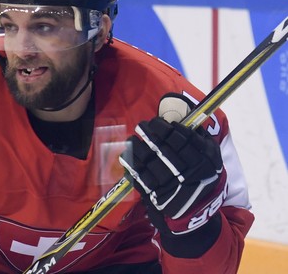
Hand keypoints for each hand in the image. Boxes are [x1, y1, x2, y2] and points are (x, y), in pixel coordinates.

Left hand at [119, 93, 227, 234]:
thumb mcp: (211, 163)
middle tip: (142, 125)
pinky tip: (125, 156)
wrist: (195, 218)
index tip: (157, 121)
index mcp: (206, 162)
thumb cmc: (201, 183)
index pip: (185, 138)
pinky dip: (130, 165)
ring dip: (137, 147)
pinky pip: (140, 177)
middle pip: (165, 147)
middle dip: (151, 133)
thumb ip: (201, 141)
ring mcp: (173, 186)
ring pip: (151, 160)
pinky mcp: (157, 197)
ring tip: (132, 140)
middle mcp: (190, 173)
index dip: (168, 128)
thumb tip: (187, 118)